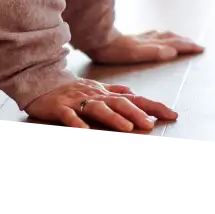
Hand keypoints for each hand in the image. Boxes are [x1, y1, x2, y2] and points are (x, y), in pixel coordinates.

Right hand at [25, 78, 176, 132]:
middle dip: (136, 114)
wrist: (42, 82)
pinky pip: (69, 116)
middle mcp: (96, 95)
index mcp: (106, 93)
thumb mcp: (96, 89)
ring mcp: (78, 101)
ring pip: (99, 108)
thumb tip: (134, 92)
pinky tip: (84, 131)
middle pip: (119, 103)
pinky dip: (77, 123)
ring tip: (127, 128)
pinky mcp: (61, 107)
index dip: (154, 106)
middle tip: (150, 125)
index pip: (135, 99)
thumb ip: (115, 91)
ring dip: (113, 119)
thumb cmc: (71, 90)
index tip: (172, 114)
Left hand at [86, 29, 203, 64]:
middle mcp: (147, 39)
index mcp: (150, 44)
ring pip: (162, 35)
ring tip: (182, 38)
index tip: (200, 48)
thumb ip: (153, 52)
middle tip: (197, 45)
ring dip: (175, 37)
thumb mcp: (133, 53)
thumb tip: (172, 51)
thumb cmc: (113, 50)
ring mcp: (140, 38)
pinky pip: (152, 35)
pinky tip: (157, 34)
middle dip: (185, 41)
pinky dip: (160, 35)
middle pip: (171, 38)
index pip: (174, 44)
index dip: (187, 47)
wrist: (96, 38)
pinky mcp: (132, 38)